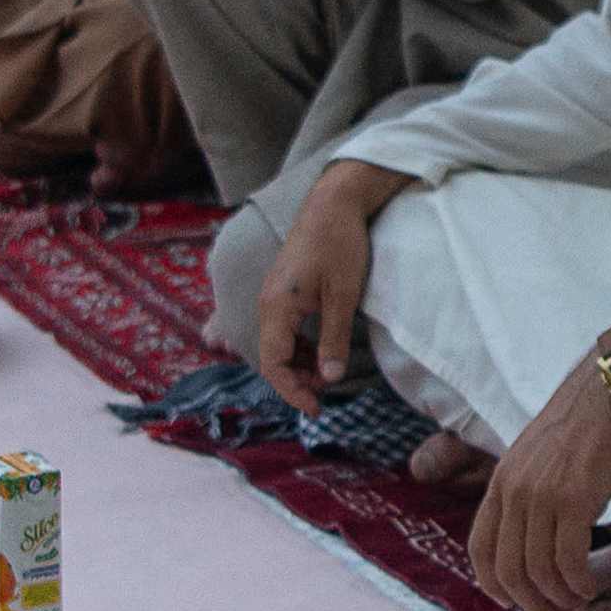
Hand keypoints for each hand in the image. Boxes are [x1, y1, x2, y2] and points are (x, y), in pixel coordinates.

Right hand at [255, 158, 412, 410]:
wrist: (335, 202)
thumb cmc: (340, 245)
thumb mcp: (343, 296)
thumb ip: (333, 338)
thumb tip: (330, 377)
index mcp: (276, 307)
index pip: (274, 364)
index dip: (293, 391)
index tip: (316, 408)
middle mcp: (267, 303)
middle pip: (272, 357)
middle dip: (296, 380)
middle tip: (327, 392)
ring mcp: (273, 295)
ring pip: (277, 343)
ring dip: (298, 363)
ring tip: (327, 372)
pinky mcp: (283, 288)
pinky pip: (283, 328)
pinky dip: (298, 346)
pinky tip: (320, 349)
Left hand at [470, 337, 610, 610]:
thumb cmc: (583, 427)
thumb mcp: (536, 458)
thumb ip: (524, 494)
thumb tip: (525, 537)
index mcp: (501, 483)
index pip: (480, 551)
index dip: (496, 588)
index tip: (519, 601)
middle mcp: (514, 491)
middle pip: (508, 571)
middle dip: (530, 603)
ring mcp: (542, 495)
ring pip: (539, 571)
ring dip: (558, 598)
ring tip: (577, 599)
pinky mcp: (576, 498)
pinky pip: (568, 560)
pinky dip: (578, 583)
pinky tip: (589, 586)